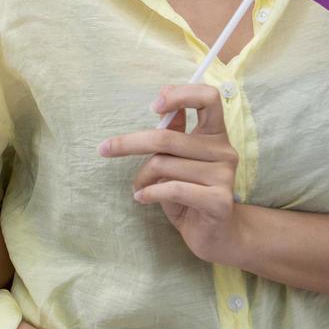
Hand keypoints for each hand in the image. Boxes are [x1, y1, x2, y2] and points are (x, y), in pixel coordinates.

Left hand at [99, 84, 241, 265]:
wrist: (217, 234)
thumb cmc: (193, 192)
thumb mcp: (181, 159)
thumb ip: (176, 132)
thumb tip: (162, 100)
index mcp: (216, 134)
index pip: (209, 97)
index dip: (181, 94)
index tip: (154, 107)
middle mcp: (224, 150)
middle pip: (169, 137)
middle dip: (130, 143)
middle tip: (105, 149)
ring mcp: (224, 175)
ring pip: (165, 165)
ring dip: (142, 177)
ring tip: (140, 188)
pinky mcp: (218, 200)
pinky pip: (172, 189)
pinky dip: (150, 193)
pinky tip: (142, 198)